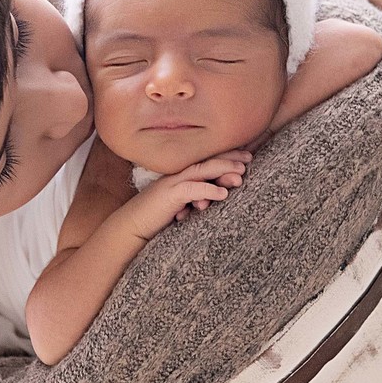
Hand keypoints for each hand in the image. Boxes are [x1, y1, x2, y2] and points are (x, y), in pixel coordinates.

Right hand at [123, 151, 250, 238]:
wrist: (132, 226)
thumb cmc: (156, 217)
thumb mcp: (181, 205)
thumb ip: (197, 198)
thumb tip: (219, 196)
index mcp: (181, 174)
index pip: (206, 161)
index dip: (226, 156)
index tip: (245, 156)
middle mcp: (178, 174)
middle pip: (207, 161)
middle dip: (229, 158)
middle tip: (249, 158)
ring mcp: (173, 183)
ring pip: (202, 171)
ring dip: (222, 170)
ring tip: (240, 174)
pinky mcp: (170, 195)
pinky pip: (192, 190)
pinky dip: (208, 190)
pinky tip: (223, 195)